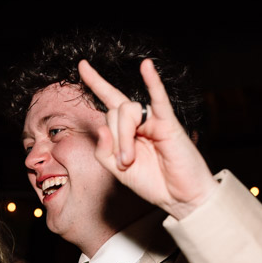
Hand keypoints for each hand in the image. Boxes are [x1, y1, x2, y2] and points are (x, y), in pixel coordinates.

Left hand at [77, 58, 217, 219]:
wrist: (179, 197)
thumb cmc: (153, 182)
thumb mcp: (118, 171)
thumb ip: (104, 152)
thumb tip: (101, 127)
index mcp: (127, 129)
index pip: (109, 100)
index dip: (96, 82)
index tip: (82, 65)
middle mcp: (140, 120)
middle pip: (114, 112)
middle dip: (114, 139)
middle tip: (124, 163)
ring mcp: (154, 120)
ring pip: (127, 112)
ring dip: (124, 139)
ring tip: (130, 160)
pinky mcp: (169, 124)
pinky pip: (158, 99)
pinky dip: (152, 82)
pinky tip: (146, 67)